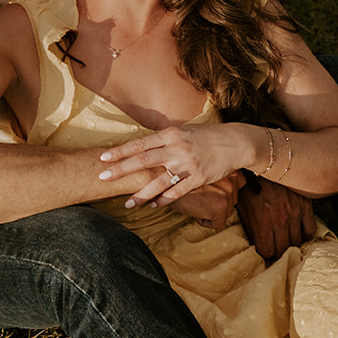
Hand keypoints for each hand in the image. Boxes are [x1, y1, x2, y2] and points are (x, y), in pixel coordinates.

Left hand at [99, 123, 254, 207]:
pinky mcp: (198, 178)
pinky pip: (177, 191)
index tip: (103, 158)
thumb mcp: (183, 131)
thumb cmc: (206, 136)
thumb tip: (143, 145)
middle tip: (103, 177)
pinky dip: (164, 200)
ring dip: (141, 194)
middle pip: (143, 160)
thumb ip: (164, 138)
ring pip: (158, 181)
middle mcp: (176, 148)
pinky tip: (153, 206)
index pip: (140, 143)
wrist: (235, 142)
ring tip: (127, 204)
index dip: (120, 151)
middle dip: (121, 170)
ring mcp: (187, 164)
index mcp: (170, 134)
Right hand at [173, 172, 241, 230]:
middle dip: (216, 201)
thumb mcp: (199, 168)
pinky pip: (218, 224)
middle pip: (232, 199)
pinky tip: (193, 208)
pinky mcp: (221, 206)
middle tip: (199, 195)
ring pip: (225, 212)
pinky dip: (204, 221)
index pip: (240, 181)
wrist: (163, 176)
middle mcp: (232, 178)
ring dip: (209, 211)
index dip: (224, 188)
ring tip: (195, 201)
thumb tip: (217, 187)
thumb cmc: (176, 173)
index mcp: (228, 166)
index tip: (212, 189)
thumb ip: (213, 173)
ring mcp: (228, 193)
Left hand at [237, 177, 316, 260]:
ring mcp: (295, 212)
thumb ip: (250, 227)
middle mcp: (281, 219)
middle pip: (283, 249)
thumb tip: (256, 244)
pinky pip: (310, 229)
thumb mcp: (243, 206)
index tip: (264, 247)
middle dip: (277, 250)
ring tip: (285, 238)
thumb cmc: (250, 184)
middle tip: (275, 245)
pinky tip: (297, 229)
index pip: (267, 251)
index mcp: (263, 220)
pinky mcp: (305, 205)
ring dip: (290, 242)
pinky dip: (304, 232)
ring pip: (298, 241)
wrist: (264, 161)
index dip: (264, 251)